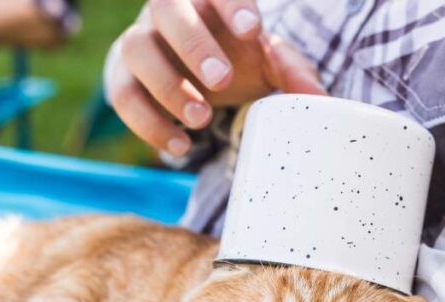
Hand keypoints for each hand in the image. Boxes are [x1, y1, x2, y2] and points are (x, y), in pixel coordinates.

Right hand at [106, 0, 325, 155]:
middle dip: (194, 44)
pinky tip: (181, 145)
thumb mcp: (268, 60)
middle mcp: (169, 12)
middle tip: (222, 81)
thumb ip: (293, 74)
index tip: (253, 30)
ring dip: (169, 86)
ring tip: (202, 120)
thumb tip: (321, 102)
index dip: (231, 3)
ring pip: (137, 50)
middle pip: (166, 8)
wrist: (192, 74)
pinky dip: (150, 123)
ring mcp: (141, 42)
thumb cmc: (234, 57)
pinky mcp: (123, 78)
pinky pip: (123, 96)